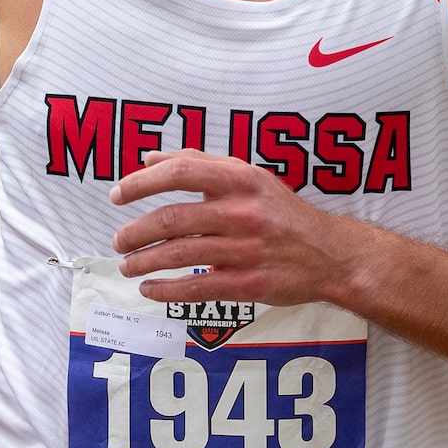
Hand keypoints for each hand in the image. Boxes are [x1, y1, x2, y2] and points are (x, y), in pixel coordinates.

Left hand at [110, 149, 359, 306]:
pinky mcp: (249, 283)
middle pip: (172, 218)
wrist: (331, 255)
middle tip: (118, 241)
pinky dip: (166, 289)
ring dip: (143, 262)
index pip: (181, 173)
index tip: (117, 195)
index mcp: (242, 180)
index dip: (141, 182)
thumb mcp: (250, 177)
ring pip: (179, 254)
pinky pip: (198, 288)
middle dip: (135, 232)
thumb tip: (149, 158)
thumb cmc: (283, 213)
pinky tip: (150, 289)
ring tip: (127, 265)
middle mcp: (243, 212)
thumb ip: (201, 163)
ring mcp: (246, 250)